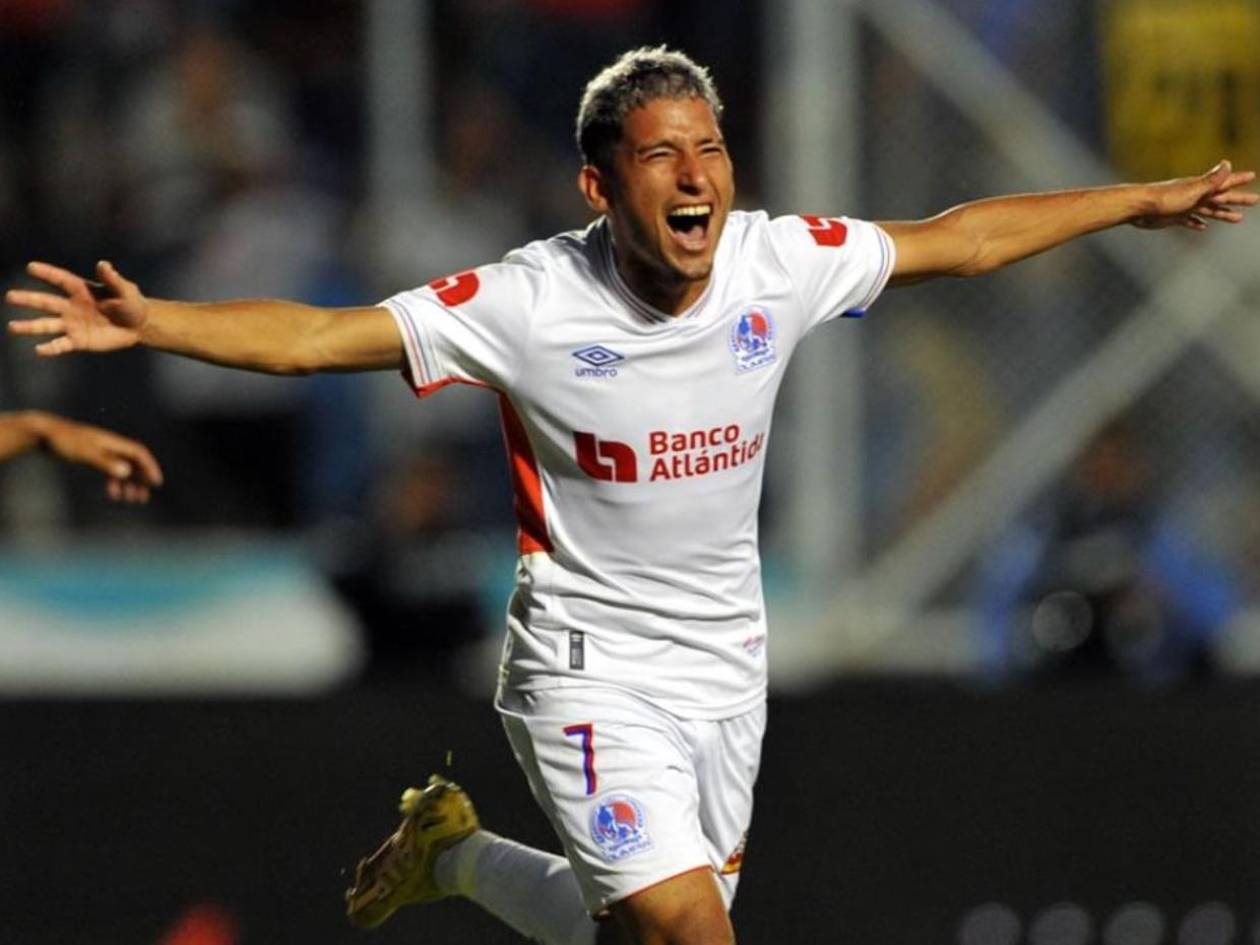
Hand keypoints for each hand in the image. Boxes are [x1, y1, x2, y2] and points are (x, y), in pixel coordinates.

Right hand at [6, 260, 148, 355]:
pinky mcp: (79, 341)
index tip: (31, 267)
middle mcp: (72, 307)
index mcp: (82, 290)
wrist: (139, 326)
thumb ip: (113, 279)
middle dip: (28, 299)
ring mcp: (73, 324)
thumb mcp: (125, 290)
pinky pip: (61, 345)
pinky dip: (50, 348)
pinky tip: (38, 350)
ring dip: (30, 326)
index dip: (47, 273)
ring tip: (12, 327)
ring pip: (47, 325)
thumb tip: (103, 264)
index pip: (61, 280)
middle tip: (9, 296)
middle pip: (46, 302)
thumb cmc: (132, 304)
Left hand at [35, 412, 163, 502]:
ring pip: (123, 468)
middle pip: (134, 462)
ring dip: (129, 484)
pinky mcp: (92, 455)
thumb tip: (127, 472)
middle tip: (143, 498)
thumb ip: (106, 462)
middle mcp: (111, 445)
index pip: (139, 453)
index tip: (156, 484)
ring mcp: (102, 450)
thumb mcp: (85, 453)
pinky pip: (111, 469)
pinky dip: (115, 482)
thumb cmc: (64, 441)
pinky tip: (113, 494)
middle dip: (141, 480)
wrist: (42, 433)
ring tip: (130, 500)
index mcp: (113, 442)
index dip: (150, 467)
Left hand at [1131, 160, 1257, 230]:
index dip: (1239, 180)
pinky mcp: (1173, 217)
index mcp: (1201, 188)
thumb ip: (1211, 180)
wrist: (1139, 207)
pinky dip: (1197, 223)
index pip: (1225, 183)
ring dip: (1223, 213)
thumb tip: (1228, 163)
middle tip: (1255, 200)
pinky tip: (1203, 227)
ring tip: (1238, 218)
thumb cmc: (1165, 198)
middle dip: (1238, 199)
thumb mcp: (1193, 189)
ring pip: (1209, 211)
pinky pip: (1190, 221)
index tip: (1252, 175)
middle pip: (1221, 198)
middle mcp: (1195, 196)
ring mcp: (1184, 207)